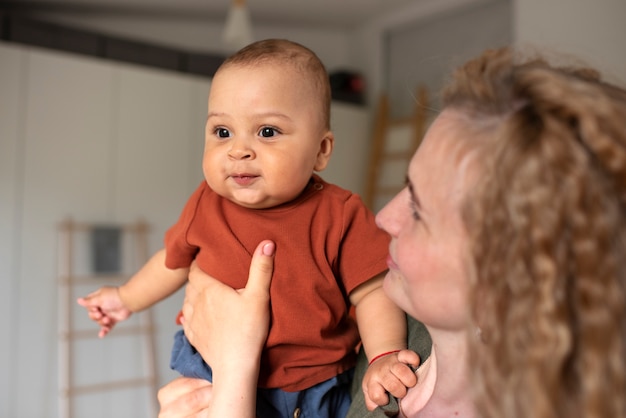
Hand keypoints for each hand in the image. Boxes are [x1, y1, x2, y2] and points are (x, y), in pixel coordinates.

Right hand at [76, 286, 131, 337]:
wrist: (128, 301)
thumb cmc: (115, 297)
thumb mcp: (100, 298)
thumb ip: (89, 302)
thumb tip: (78, 300)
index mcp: (98, 299)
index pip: (89, 305)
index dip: (90, 308)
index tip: (95, 307)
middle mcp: (103, 306)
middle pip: (92, 315)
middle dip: (95, 316)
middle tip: (100, 314)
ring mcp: (108, 313)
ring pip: (99, 322)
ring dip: (102, 322)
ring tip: (107, 319)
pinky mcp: (114, 319)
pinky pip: (107, 327)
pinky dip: (104, 331)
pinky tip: (101, 335)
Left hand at [163, 240, 274, 417]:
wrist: (235, 367)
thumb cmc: (248, 331)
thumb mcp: (258, 296)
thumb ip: (261, 268)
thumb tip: (267, 242)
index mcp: (208, 289)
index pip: (195, 269)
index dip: (201, 263)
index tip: (210, 259)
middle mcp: (195, 303)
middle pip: (191, 284)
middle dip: (200, 278)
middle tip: (214, 275)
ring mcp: (192, 322)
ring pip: (186, 302)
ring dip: (195, 297)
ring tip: (208, 295)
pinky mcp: (193, 337)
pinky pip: (186, 320)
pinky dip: (192, 315)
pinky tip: (202, 316)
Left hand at [362, 349, 419, 410]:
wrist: (380, 361)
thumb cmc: (378, 381)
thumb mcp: (370, 391)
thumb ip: (373, 402)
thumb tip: (380, 412)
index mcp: (372, 382)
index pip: (376, 395)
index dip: (383, 400)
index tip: (387, 399)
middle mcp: (381, 371)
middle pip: (392, 385)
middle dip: (400, 392)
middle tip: (402, 392)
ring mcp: (391, 362)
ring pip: (401, 370)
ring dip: (409, 380)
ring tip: (410, 383)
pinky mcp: (400, 355)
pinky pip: (408, 354)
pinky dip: (413, 359)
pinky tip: (415, 365)